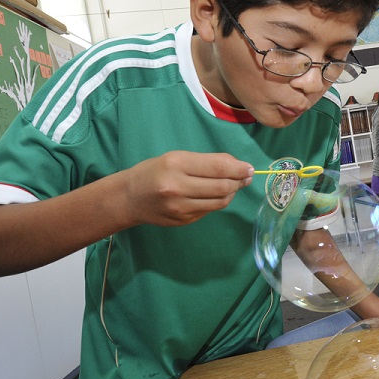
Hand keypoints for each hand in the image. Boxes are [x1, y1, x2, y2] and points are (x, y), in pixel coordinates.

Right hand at [121, 150, 252, 225]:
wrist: (130, 197)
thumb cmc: (155, 171)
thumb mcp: (177, 158)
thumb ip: (207, 162)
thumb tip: (238, 167)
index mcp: (176, 164)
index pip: (218, 167)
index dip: (239, 168)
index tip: (248, 168)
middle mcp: (177, 187)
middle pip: (222, 186)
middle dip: (239, 181)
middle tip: (246, 177)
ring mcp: (180, 207)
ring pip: (220, 201)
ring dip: (232, 192)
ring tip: (234, 185)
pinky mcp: (183, 220)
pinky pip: (210, 210)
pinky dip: (219, 201)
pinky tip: (217, 194)